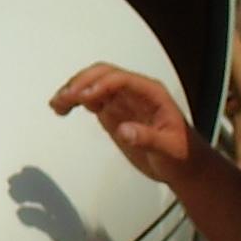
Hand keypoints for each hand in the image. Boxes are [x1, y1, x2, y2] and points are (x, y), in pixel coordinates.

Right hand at [50, 64, 203, 185]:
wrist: (184, 165)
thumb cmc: (182, 155)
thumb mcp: (170, 149)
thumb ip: (148, 139)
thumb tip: (125, 130)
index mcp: (151, 94)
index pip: (121, 80)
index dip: (101, 85)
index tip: (84, 98)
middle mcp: (134, 93)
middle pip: (102, 75)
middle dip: (81, 83)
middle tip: (64, 98)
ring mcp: (121, 102)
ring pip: (91, 84)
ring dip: (72, 89)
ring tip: (57, 103)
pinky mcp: (112, 113)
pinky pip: (88, 99)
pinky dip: (73, 101)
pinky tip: (62, 108)